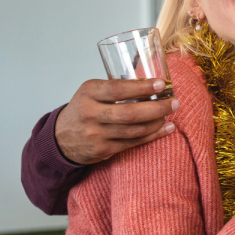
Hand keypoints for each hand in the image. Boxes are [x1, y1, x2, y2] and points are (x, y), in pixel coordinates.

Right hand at [55, 79, 178, 164]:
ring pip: (135, 130)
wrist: (60, 138)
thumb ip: (115, 88)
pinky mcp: (104, 150)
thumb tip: (153, 84)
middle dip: (157, 108)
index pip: (117, 89)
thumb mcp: (91, 92)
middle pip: (130, 113)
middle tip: (174, 102)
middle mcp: (91, 114)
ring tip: (170, 113)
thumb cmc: (84, 109)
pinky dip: (154, 135)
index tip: (161, 84)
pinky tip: (167, 128)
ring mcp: (97, 134)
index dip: (142, 88)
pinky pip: (134, 143)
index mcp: (88, 93)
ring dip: (158, 122)